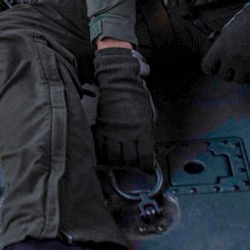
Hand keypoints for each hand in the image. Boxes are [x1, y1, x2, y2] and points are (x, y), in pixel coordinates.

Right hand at [93, 46, 156, 170]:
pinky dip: (102, 154)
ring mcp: (112, 131)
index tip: (146, 168)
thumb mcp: (149, 114)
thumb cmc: (136, 95)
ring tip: (119, 161)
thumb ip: (148, 133)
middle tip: (132, 165)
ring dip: (117, 162)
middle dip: (131, 165)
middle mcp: (127, 133)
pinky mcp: (101, 127)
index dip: (146, 166)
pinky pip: (99, 147)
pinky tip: (105, 154)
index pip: (145, 157)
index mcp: (142, 130)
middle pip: (129, 160)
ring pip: (113, 157)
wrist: (119, 81)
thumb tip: (147, 148)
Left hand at [201, 0, 249, 85]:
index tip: (218, 67)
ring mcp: (244, 64)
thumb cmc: (248, 20)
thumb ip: (223, 45)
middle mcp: (229, 58)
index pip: (207, 67)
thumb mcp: (228, 31)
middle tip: (236, 66)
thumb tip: (221, 57)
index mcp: (219, 47)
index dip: (212, 68)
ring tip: (247, 68)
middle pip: (224, 77)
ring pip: (239, 81)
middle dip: (229, 72)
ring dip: (243, 76)